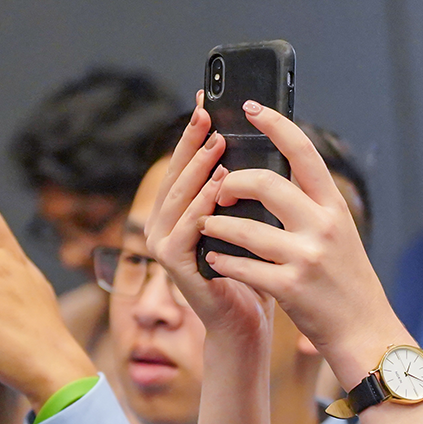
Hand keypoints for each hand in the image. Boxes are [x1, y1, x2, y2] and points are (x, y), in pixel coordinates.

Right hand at [146, 102, 274, 346]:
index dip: (193, 132)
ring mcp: (165, 246)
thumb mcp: (250, 222)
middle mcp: (165, 226)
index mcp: (180, 213)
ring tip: (217, 142)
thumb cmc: (252, 273)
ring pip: (180, 199)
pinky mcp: (174, 266)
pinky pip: (187, 229)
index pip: (186, 165)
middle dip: (192, 141)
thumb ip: (243, 190)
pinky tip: (219, 186)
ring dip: (199, 169)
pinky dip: (201, 206)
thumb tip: (257, 142)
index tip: (206, 99)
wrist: (246, 323)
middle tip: (207, 111)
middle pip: (177, 174)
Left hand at [193, 102, 405, 378]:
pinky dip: (222, 261)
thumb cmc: (346, 281)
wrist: (366, 331)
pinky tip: (213, 258)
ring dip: (216, 225)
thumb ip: (311, 206)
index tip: (250, 107)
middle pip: (266, 184)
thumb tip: (273, 176)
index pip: (304, 152)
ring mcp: (307, 257)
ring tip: (205, 225)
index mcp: (334, 207)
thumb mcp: (339, 234)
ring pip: (246, 229)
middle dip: (233, 182)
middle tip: (219, 190)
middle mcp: (323, 226)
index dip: (275, 124)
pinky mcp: (291, 288)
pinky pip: (244, 267)